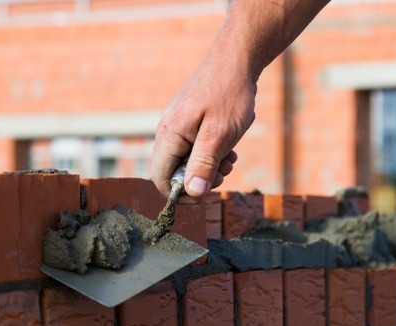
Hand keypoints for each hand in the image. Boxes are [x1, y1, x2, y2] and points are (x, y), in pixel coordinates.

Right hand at [151, 56, 255, 200]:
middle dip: (199, 179)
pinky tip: (229, 147)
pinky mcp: (189, 122)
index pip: (160, 178)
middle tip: (224, 172)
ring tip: (230, 158)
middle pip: (174, 171)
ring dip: (209, 166)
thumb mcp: (220, 135)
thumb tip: (192, 193)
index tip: (203, 194)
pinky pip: (195, 147)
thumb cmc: (228, 95)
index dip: (179, 193)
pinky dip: (212, 153)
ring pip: (187, 160)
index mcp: (169, 135)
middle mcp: (168, 131)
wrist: (236, 61)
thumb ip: (203, 165)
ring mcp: (178, 125)